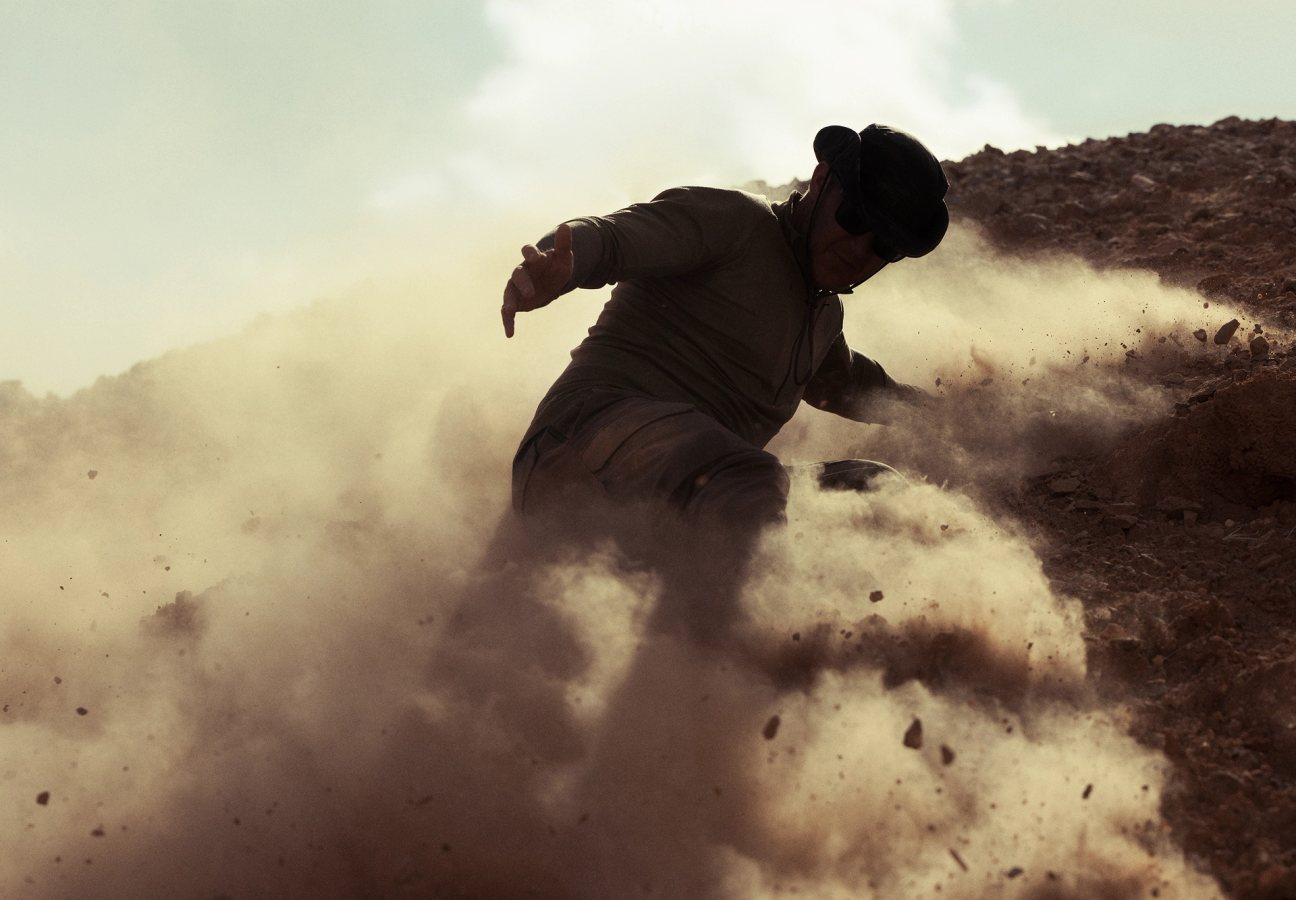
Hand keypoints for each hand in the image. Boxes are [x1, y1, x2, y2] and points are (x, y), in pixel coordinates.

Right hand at [502, 222, 573, 337]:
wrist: (551, 281)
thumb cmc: (557, 267)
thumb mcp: (565, 258)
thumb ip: (564, 244)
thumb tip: (565, 226)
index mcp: (533, 258)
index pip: (527, 251)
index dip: (530, 253)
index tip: (534, 257)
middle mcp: (521, 271)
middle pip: (518, 275)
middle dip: (523, 283)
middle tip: (531, 293)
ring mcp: (516, 287)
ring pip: (509, 293)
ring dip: (508, 302)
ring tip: (510, 311)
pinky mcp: (516, 301)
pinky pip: (507, 311)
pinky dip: (507, 321)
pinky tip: (509, 334)